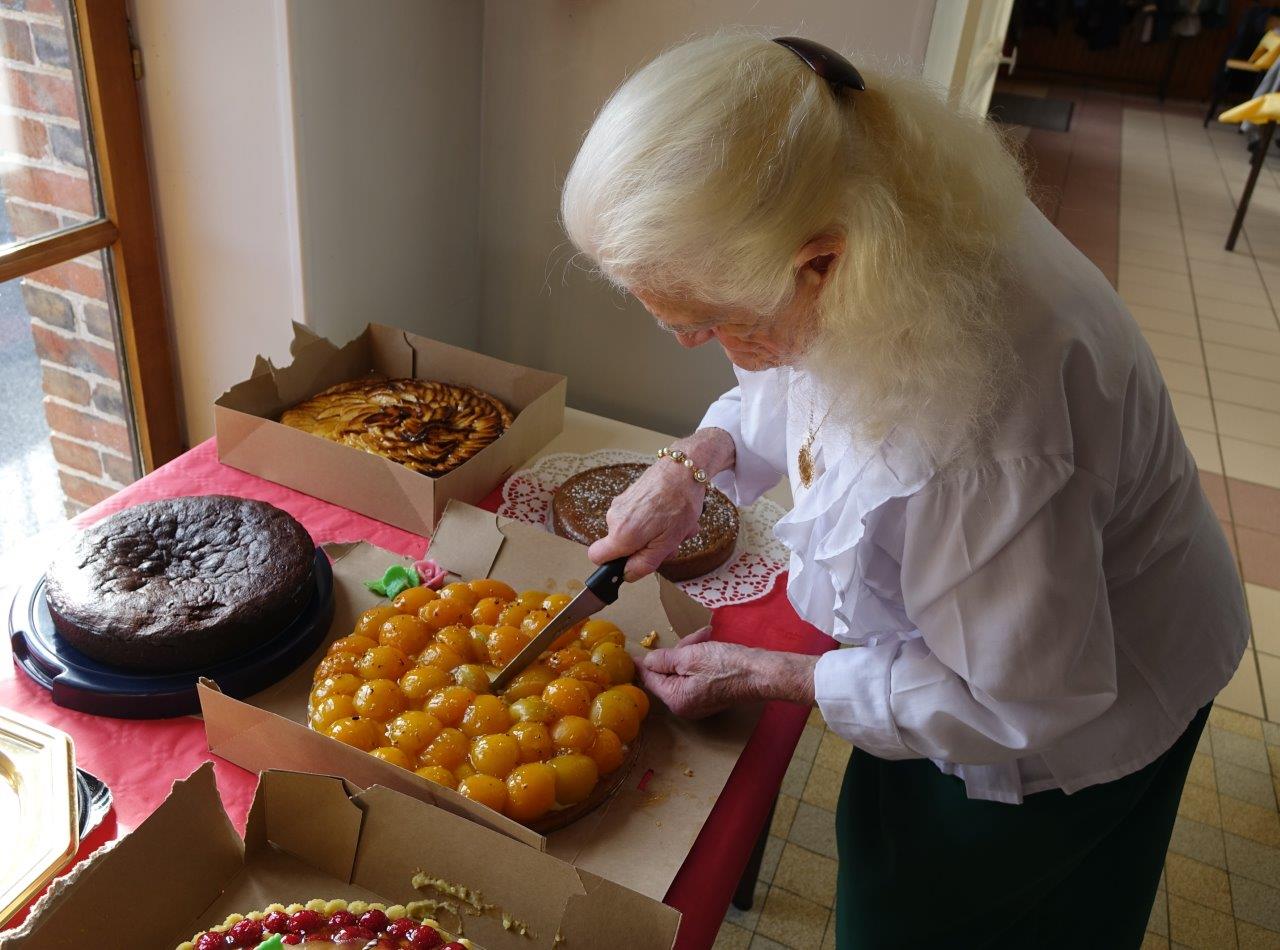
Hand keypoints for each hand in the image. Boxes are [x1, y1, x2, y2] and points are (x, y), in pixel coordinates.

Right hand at [586, 428, 735, 581]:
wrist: (683, 469)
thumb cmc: (679, 504)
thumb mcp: (668, 542)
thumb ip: (645, 563)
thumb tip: (627, 575)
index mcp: (622, 534)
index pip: (596, 557)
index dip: (613, 565)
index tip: (635, 561)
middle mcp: (614, 519)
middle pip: (621, 547)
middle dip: (646, 549)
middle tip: (670, 541)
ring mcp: (620, 505)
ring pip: (632, 533)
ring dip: (655, 535)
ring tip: (676, 526)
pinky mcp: (627, 497)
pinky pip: (636, 518)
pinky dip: (653, 521)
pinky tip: (671, 514)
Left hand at [638, 626, 818, 717]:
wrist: (761, 673)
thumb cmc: (726, 665)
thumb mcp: (690, 657)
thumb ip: (664, 659)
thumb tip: (644, 662)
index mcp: (676, 699)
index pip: (650, 679)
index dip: (642, 663)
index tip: (632, 652)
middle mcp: (685, 705)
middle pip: (667, 674)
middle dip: (676, 652)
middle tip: (692, 638)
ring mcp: (698, 701)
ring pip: (682, 670)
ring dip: (690, 651)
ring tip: (705, 636)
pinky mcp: (710, 693)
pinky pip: (695, 674)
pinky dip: (699, 658)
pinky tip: (709, 643)